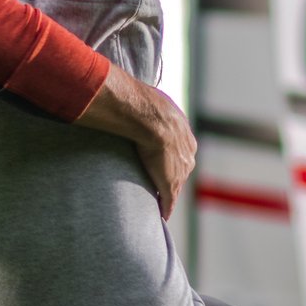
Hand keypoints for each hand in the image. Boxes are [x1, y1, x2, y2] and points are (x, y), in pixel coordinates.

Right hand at [75, 65, 195, 217]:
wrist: (148, 115)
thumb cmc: (142, 102)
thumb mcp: (147, 100)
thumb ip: (140, 102)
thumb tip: (118, 89)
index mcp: (184, 133)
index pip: (179, 151)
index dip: (170, 159)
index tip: (162, 164)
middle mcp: (187, 152)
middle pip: (181, 170)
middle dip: (173, 177)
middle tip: (161, 186)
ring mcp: (180, 168)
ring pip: (176, 186)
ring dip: (168, 194)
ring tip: (160, 204)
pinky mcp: (169, 182)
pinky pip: (169, 199)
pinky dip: (165, 207)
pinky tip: (162, 215)